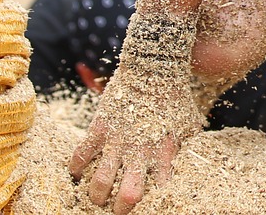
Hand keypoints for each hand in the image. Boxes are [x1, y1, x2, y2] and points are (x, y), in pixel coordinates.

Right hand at [68, 4, 203, 212]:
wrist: (154, 66)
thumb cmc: (175, 95)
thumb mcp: (188, 123)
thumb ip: (185, 146)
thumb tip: (189, 162)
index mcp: (163, 151)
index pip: (159, 189)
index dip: (153, 202)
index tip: (148, 204)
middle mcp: (139, 150)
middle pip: (127, 195)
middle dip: (121, 209)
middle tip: (118, 210)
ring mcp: (117, 140)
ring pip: (100, 181)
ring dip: (97, 195)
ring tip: (97, 199)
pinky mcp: (99, 127)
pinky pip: (81, 154)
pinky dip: (76, 168)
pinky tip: (77, 173)